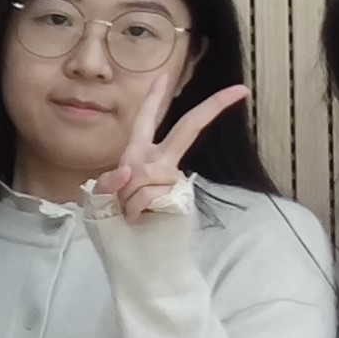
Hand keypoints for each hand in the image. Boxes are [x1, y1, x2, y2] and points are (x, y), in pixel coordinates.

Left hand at [94, 77, 252, 226]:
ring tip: (128, 214)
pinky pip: (153, 193)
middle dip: (212, 108)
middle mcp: (160, 163)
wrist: (133, 263)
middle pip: (187, 128)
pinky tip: (139, 220)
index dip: (155, 97)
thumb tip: (131, 171)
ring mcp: (174, 180)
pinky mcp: (182, 199)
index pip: (147, 120)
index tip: (165, 74)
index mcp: (139, 156)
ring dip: (128, 196)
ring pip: (149, 172)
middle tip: (240, 89)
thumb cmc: (116, 231)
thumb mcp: (98, 201)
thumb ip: (109, 182)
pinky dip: (138, 208)